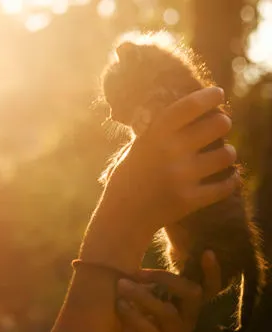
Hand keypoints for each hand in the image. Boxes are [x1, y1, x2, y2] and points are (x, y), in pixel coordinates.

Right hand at [100, 87, 237, 238]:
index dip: (209, 96)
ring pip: (227, 154)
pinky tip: (229, 177)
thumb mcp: (136, 149)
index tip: (218, 93)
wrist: (122, 217)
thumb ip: (157, 131)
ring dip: (228, 153)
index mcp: (153, 136)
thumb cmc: (129, 178)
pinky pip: (226, 185)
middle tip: (221, 125)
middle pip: (218, 124)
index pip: (190, 106)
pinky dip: (231, 181)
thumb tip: (187, 108)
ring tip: (223, 155)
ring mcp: (181, 177)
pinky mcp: (190, 200)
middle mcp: (169, 153)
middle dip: (223, 122)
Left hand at [115, 250, 220, 331]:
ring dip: (143, 296)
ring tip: (121, 285)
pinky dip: (135, 317)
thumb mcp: (136, 291)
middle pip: (192, 294)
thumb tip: (136, 249)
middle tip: (134, 272)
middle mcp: (187, 320)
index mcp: (184, 304)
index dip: (212, 273)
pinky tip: (120, 306)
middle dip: (164, 278)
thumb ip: (145, 278)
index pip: (209, 288)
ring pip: (169, 313)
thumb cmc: (124, 313)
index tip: (208, 252)